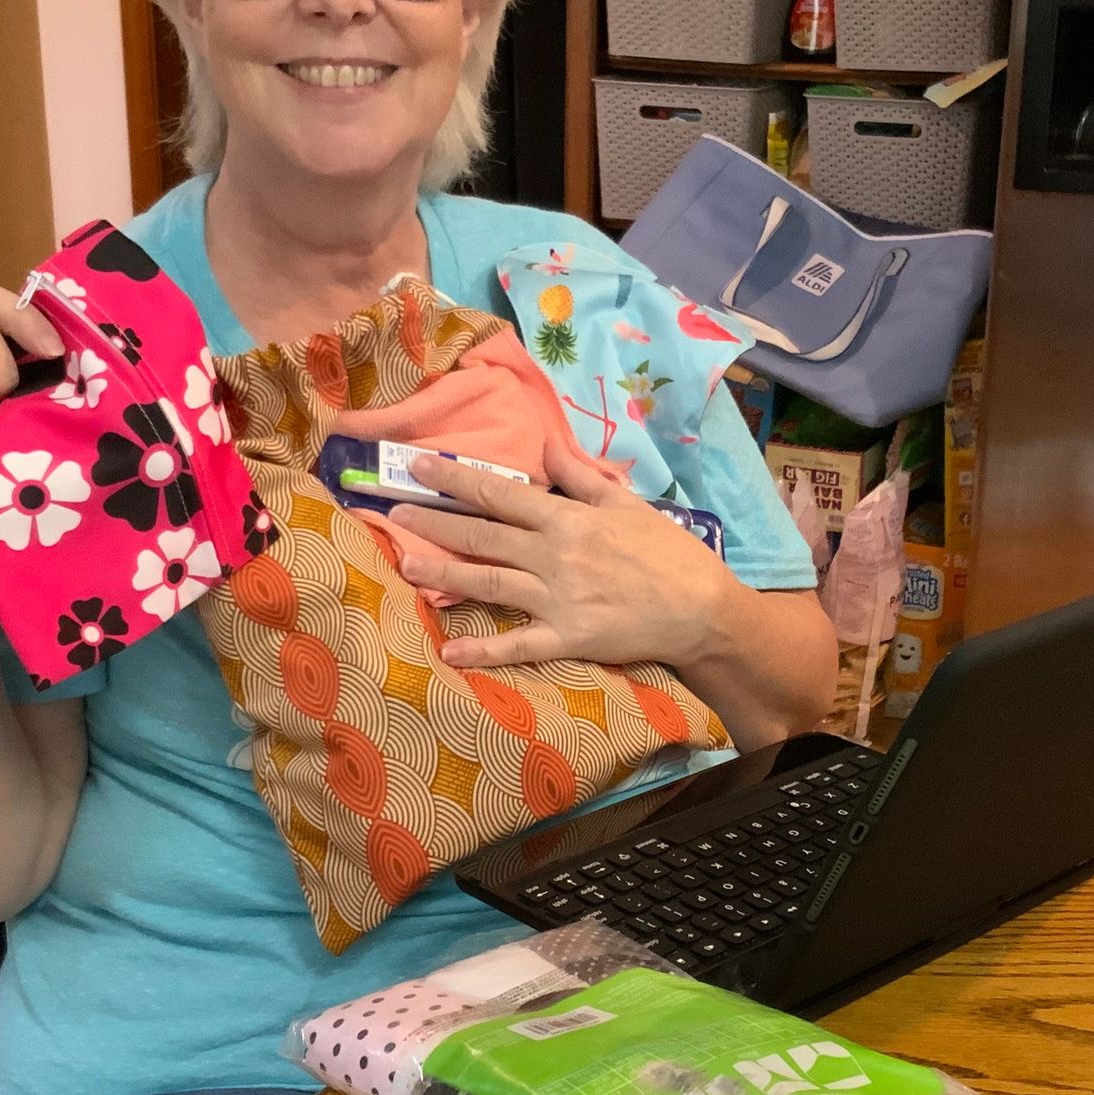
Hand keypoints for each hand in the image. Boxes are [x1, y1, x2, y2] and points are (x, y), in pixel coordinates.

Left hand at [390, 439, 739, 670]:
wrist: (701, 609)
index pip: (501, 493)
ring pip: (490, 584)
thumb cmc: (667, 552)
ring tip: (405, 564)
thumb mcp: (626, 502)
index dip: (455, 479)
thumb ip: (580, 474)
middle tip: (392, 511)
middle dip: (435, 521)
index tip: (418, 466)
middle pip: (483, 535)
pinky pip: (518, 645)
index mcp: (568, 519)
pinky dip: (484, 650)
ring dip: (445, 574)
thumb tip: (545, 442)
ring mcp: (559, 599)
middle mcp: (556, 555)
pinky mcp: (568, 638)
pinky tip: (449, 652)